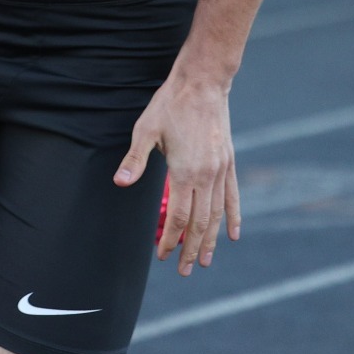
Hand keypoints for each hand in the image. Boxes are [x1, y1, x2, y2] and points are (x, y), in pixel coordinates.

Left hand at [115, 74, 239, 276]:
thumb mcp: (146, 130)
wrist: (203, 83)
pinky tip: (233, 235)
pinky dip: (233, 217)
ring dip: (210, 240)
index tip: (162, 255)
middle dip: (190, 249)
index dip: (170, 239)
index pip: (178, 218)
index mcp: (185, 172)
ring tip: (205, 261)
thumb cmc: (170, 105)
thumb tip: (120, 182)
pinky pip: (233, 197)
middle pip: (199, 223)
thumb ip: (135, 160)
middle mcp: (207, 176)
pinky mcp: (229, 163)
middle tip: (183, 270)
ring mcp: (221, 170)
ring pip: (217, 215)